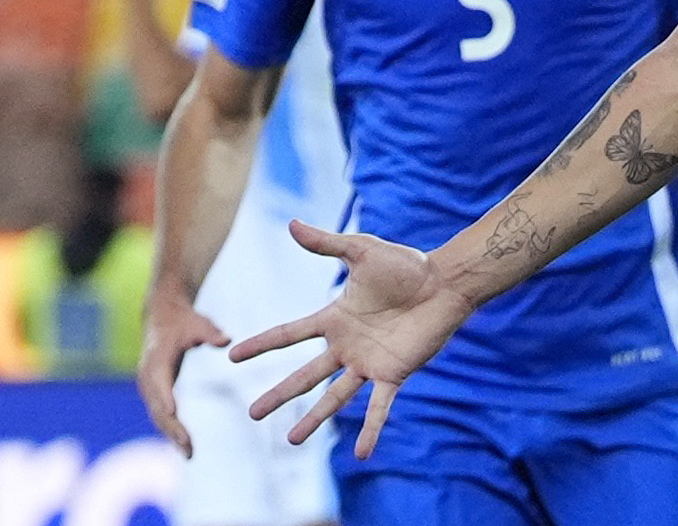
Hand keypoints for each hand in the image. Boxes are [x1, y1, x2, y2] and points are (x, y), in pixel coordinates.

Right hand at [138, 291, 230, 455]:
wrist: (163, 318)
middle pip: (157, 407)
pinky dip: (170, 430)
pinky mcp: (155, 392)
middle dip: (171, 428)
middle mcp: (147, 377)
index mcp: (156, 360)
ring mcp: (149, 386)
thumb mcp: (199, 323)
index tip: (173, 414)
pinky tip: (184, 445)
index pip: (159, 383)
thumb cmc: (185, 321)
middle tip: (188, 447)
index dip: (165, 398)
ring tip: (189, 453)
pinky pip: (161, 414)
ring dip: (171, 435)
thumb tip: (226, 340)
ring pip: (158, 415)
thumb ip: (211, 333)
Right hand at [228, 220, 473, 456]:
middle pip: (305, 375)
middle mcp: (347, 345)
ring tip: (292, 440)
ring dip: (314, 419)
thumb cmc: (406, 265)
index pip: (289, 334)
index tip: (233, 357)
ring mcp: (369, 362)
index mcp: (335, 318)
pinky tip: (362, 453)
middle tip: (252, 414)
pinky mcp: (394, 373)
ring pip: (335, 397)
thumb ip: (326, 243)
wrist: (445, 281)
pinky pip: (379, 406)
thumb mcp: (361, 252)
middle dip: (279, 394)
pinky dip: (371, 429)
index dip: (262, 345)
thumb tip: (291, 223)